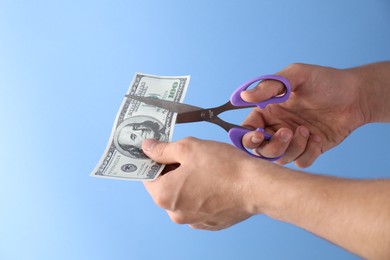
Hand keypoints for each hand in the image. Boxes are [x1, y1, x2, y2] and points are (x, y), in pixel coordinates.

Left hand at [142, 137, 276, 230]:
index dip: (155, 161)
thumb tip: (147, 148)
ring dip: (188, 183)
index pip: (148, 176)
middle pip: (165, 187)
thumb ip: (163, 149)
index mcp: (164, 196)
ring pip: (183, 197)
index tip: (164, 151)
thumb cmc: (224, 167)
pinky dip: (201, 194)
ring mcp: (194, 221)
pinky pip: (198, 206)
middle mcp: (176, 214)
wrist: (257, 186)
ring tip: (206, 169)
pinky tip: (215, 182)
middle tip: (191, 157)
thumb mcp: (188, 148)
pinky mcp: (210, 223)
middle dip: (174, 171)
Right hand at [241, 63, 365, 167]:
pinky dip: (308, 153)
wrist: (356, 95)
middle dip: (272, 146)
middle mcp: (277, 127)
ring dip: (293, 148)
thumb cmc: (326, 81)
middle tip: (287, 132)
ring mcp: (293, 140)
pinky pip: (300, 162)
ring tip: (307, 130)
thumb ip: (270, 85)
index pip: (247, 129)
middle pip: (260, 150)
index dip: (247, 137)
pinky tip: (318, 138)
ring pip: (280, 159)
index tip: (258, 135)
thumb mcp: (297, 75)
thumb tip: (244, 96)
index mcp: (268, 111)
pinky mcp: (309, 150)